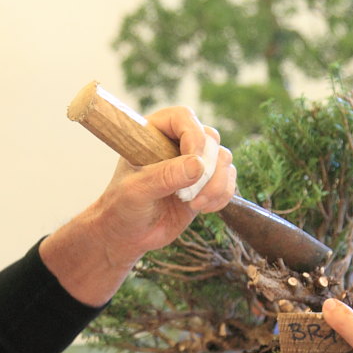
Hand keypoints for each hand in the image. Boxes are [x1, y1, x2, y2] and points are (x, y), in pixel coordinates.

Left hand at [92, 105, 235, 266]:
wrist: (128, 234)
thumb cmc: (122, 206)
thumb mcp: (138, 190)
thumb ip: (166, 176)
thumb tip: (198, 164)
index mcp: (153, 133)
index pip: (183, 117)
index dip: (194, 137)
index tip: (193, 164)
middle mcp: (175, 142)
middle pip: (210, 138)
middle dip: (208, 168)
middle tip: (190, 194)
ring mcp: (192, 163)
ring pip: (224, 158)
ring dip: (216, 184)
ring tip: (195, 205)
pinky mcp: (205, 183)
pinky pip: (229, 179)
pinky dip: (223, 195)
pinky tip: (203, 209)